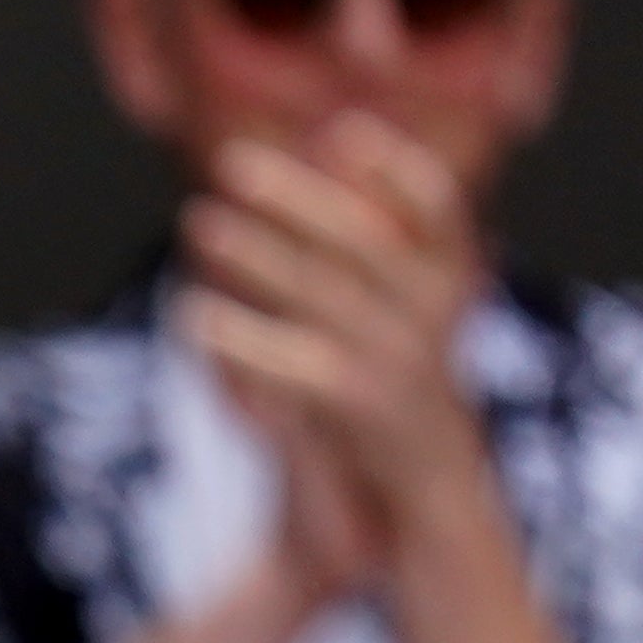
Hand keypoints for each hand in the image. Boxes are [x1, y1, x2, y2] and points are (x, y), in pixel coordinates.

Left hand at [179, 118, 491, 552]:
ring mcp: (402, 361)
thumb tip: (329, 165)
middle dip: (294, 196)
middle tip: (228, 163)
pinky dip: (242, 339)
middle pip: (362, 238)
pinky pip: (294, 364)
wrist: (431, 511)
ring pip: (321, 293)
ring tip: (196, 223)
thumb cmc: (398, 407)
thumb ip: (370, 256)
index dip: (393, 167)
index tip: (341, 131)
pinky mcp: (363, 410)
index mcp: (452, 288)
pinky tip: (190, 316)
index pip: (436, 208)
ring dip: (255, 254)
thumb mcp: (396, 325)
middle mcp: (435, 317)